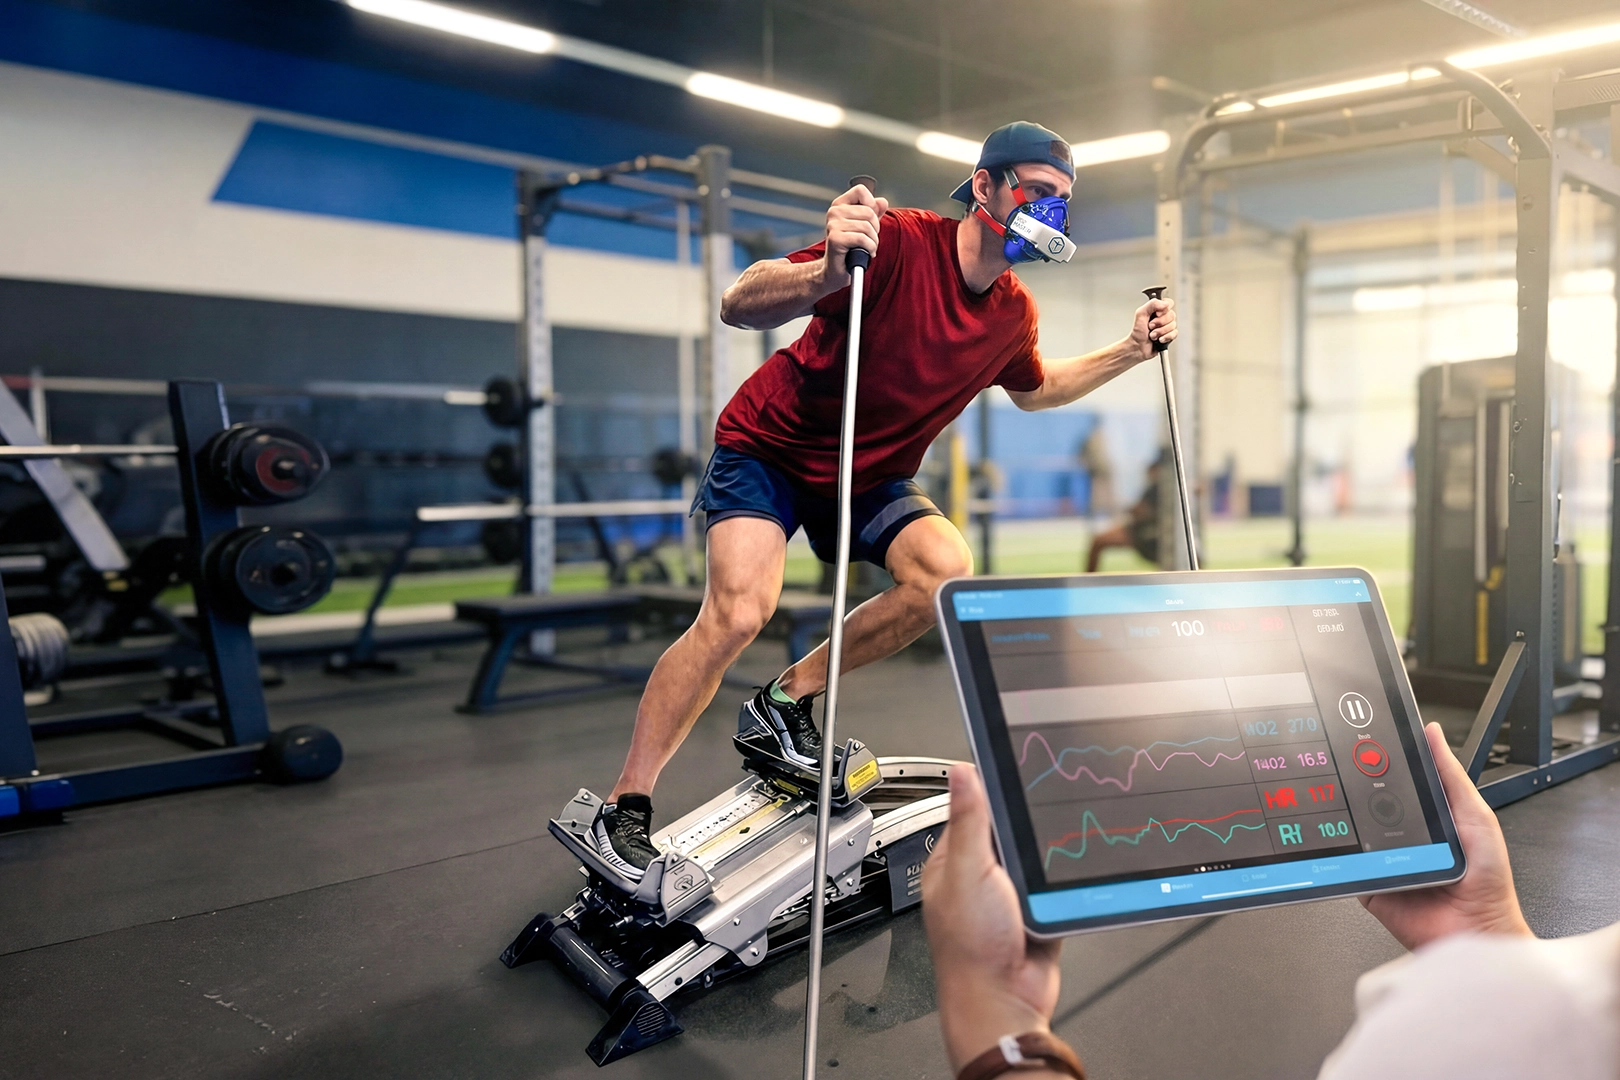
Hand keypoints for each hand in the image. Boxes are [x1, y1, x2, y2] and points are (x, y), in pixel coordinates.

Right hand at [820, 183, 888, 290]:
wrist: (835, 271)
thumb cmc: (850, 248)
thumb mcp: (863, 227)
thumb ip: (873, 212)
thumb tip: (882, 201)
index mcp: (840, 205)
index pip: (860, 190)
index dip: (871, 205)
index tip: (868, 221)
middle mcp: (834, 212)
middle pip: (869, 212)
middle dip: (875, 229)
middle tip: (868, 240)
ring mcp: (833, 225)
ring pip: (867, 226)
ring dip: (873, 241)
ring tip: (867, 248)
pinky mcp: (835, 239)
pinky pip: (862, 239)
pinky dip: (869, 248)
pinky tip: (866, 254)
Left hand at [923, 764, 1062, 1070]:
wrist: (1006, 1003)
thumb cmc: (971, 948)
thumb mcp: (968, 872)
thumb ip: (968, 821)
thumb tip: (961, 772)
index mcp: (952, 860)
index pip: (974, 810)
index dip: (995, 792)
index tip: (1018, 773)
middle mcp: (979, 875)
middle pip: (1011, 832)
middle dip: (1028, 830)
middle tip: (1044, 818)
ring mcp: (1009, 895)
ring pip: (1036, 858)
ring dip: (1047, 859)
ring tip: (1053, 856)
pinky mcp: (1036, 912)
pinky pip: (1056, 886)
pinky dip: (1062, 885)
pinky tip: (1065, 882)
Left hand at [1128, 298, 1176, 360]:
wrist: (1137, 347)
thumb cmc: (1137, 332)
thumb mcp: (1140, 314)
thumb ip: (1152, 304)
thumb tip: (1165, 303)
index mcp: (1156, 310)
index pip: (1168, 303)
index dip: (1164, 309)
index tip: (1156, 314)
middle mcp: (1163, 317)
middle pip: (1172, 315)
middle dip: (1159, 323)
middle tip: (1150, 326)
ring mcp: (1167, 326)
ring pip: (1173, 325)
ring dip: (1160, 332)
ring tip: (1152, 335)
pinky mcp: (1170, 335)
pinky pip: (1174, 333)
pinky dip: (1166, 337)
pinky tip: (1159, 339)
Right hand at [1360, 723, 1531, 950]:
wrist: (1476, 930)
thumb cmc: (1488, 882)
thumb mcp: (1475, 816)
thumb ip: (1451, 777)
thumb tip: (1431, 734)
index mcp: (1428, 816)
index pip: (1398, 783)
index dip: (1383, 763)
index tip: (1368, 744)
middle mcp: (1404, 837)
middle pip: (1371, 804)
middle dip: (1363, 791)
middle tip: (1356, 776)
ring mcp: (1385, 859)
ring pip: (1358, 833)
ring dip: (1358, 826)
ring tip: (1368, 822)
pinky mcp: (1370, 883)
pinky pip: (1350, 866)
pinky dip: (1349, 859)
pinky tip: (1360, 851)